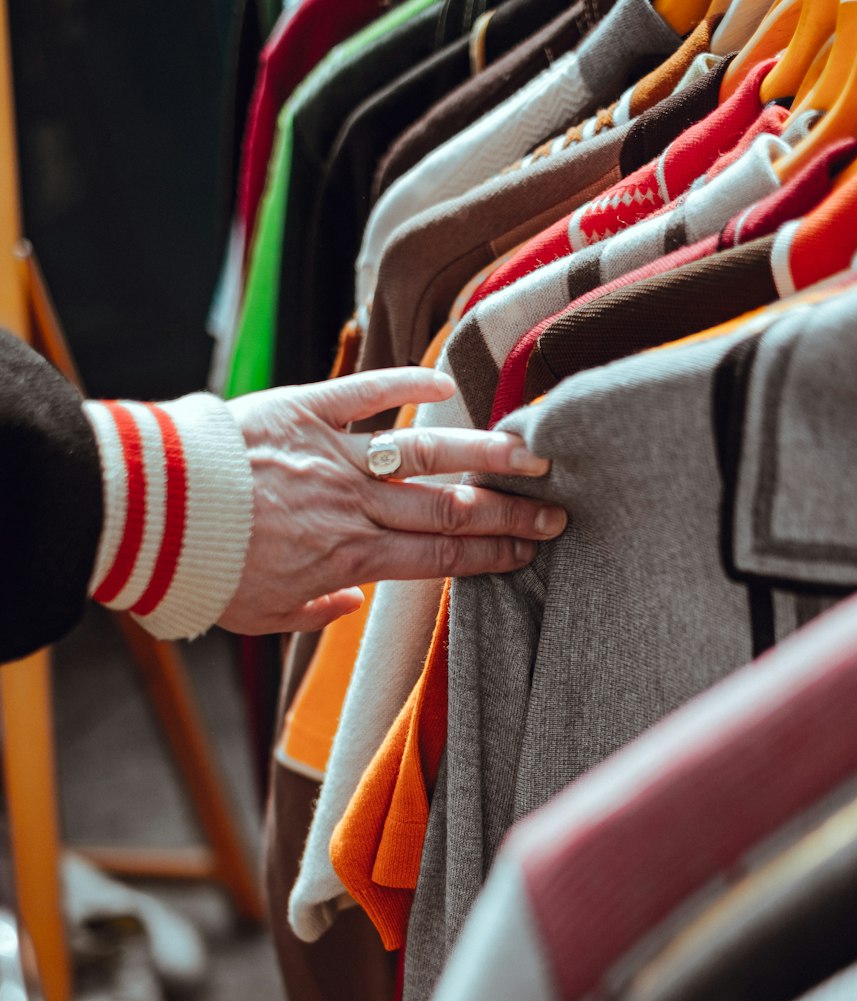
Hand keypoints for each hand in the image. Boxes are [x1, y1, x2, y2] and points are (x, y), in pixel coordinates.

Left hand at [222, 368, 559, 633]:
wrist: (154, 517)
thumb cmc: (203, 571)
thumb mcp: (261, 617)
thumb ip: (315, 612)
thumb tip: (351, 605)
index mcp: (350, 556)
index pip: (439, 559)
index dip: (491, 554)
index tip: (530, 551)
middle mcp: (354, 506)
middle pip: (449, 510)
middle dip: (509, 513)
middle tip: (557, 510)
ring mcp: (333, 455)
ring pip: (423, 455)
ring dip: (482, 454)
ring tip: (531, 452)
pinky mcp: (304, 410)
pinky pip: (364, 393)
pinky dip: (406, 383)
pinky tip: (445, 381)